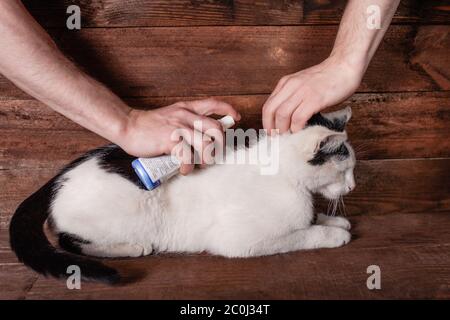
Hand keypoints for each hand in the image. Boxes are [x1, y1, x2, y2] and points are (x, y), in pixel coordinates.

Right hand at [119, 99, 239, 174]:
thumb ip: (186, 123)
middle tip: (213, 155)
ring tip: (200, 164)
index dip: (228, 110)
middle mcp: (185, 115)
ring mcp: (178, 127)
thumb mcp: (171, 117)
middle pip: (216, 128)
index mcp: (187, 108)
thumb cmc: (148, 126)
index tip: (236, 118)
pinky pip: (188, 156)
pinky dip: (189, 167)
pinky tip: (184, 170)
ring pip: (206, 143)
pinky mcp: (170, 140)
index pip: (213, 103)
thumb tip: (202, 138)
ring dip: (207, 158)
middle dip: (220, 145)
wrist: (127, 126)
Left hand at [262, 56, 362, 132]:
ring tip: (288, 137)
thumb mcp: (302, 84)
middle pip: (270, 111)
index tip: (271, 133)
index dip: (266, 123)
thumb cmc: (327, 78)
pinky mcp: (315, 99)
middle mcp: (291, 86)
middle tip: (277, 138)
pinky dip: (296, 128)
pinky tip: (300, 131)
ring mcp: (302, 92)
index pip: (268, 106)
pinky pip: (298, 117)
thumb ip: (293, 97)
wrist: (345, 65)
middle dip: (271, 128)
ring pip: (282, 114)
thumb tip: (287, 119)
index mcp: (286, 83)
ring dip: (282, 129)